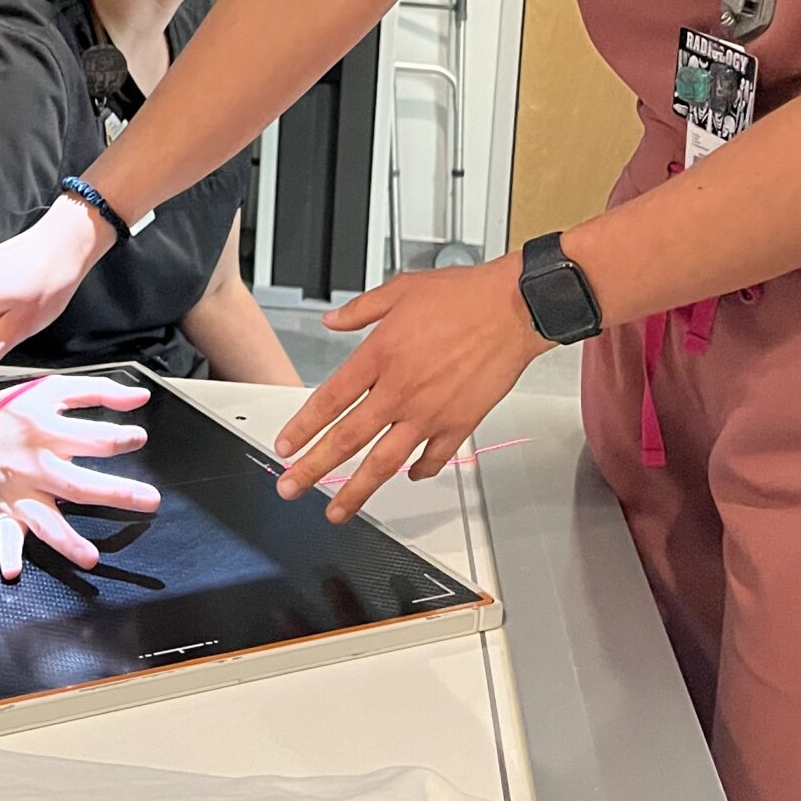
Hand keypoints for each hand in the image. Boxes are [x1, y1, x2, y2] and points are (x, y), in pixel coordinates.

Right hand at [0, 368, 155, 578]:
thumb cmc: (8, 409)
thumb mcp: (51, 389)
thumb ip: (98, 391)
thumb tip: (142, 397)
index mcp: (47, 431)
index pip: (92, 438)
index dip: (119, 439)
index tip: (139, 439)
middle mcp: (33, 464)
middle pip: (77, 483)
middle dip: (114, 493)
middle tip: (150, 500)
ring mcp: (16, 492)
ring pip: (44, 519)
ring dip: (66, 540)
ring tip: (91, 559)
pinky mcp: (0, 512)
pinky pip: (4, 535)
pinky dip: (7, 553)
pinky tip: (13, 572)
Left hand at [272, 255, 546, 519]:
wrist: (514, 308)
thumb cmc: (464, 296)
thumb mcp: (400, 289)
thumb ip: (360, 310)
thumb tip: (332, 320)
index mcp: (379, 356)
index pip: (329, 401)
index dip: (303, 428)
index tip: (286, 447)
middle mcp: (399, 390)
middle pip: (347, 440)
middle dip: (313, 470)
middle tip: (291, 489)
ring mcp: (429, 413)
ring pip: (384, 462)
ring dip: (357, 490)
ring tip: (338, 511)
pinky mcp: (459, 424)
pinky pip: (433, 458)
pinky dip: (419, 471)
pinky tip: (409, 477)